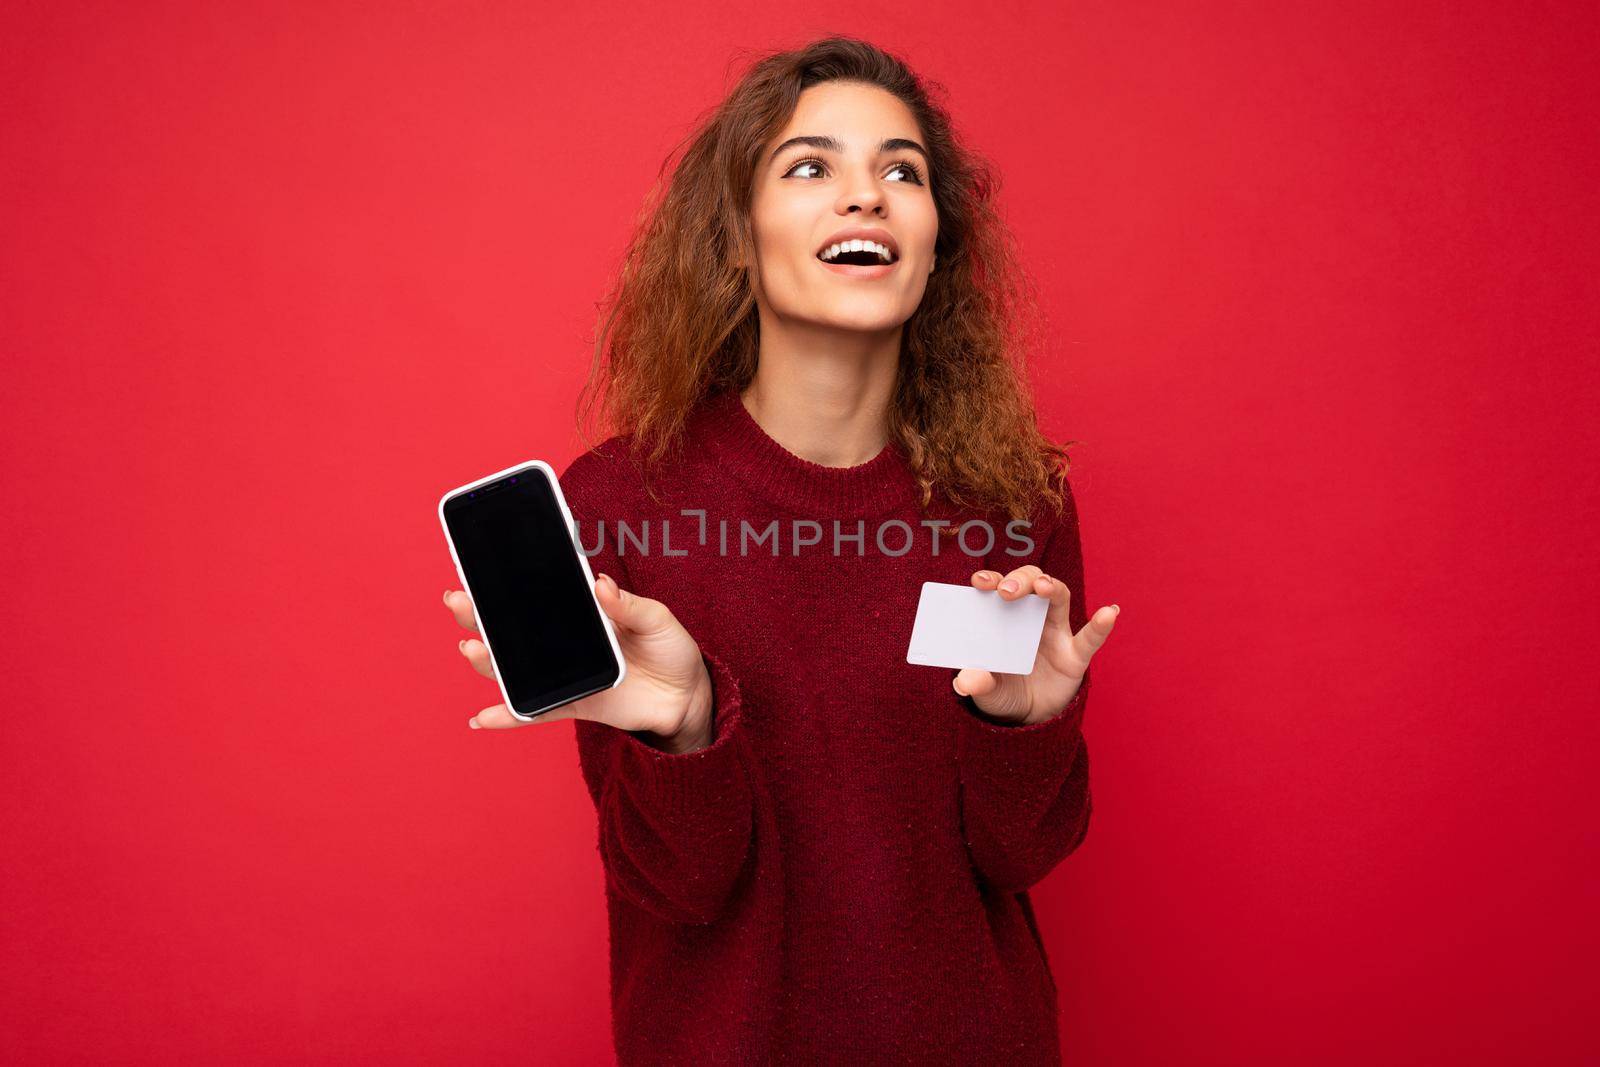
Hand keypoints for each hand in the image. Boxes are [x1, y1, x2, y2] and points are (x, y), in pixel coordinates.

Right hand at [442, 574, 713, 752]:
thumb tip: (601, 583)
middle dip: (480, 615)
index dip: (505, 586)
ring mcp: (566, 675)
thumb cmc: (672, 650)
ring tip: (470, 648)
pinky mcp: (574, 705)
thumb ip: (629, 605)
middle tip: (458, 601)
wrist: (689, 696)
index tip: (475, 571)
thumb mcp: (657, 619)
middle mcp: (566, 644)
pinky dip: (507, 717)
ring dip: (487, 661)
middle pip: (512, 630)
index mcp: (582, 614)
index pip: (536, 597)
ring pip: (515, 669)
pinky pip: (535, 712)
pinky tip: (481, 719)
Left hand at [955, 566, 1118, 725]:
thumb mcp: (986, 690)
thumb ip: (977, 684)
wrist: (1028, 716)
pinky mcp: (1074, 657)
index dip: (992, 581)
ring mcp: (1056, 634)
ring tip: (1042, 587)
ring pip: (1058, 598)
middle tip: (1005, 591)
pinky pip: (1090, 639)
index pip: (999, 589)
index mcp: (1005, 619)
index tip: (979, 582)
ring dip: (1051, 588)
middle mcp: (1032, 618)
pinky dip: (1100, 626)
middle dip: (1020, 580)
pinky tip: (1109, 613)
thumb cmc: (1003, 691)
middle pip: (1030, 584)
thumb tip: (964, 682)